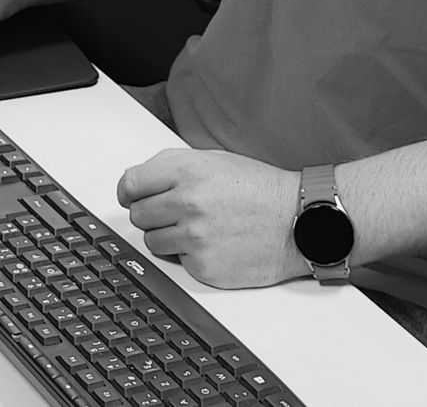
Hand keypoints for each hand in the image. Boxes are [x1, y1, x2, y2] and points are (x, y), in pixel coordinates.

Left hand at [116, 148, 300, 288]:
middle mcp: (187, 202)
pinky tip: (214, 243)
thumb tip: (137, 180)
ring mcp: (194, 237)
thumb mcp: (215, 160)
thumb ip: (173, 166)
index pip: (130, 184)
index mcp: (186, 171)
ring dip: (169, 237)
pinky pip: (178, 262)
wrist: (297, 220)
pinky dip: (191, 256)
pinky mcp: (204, 266)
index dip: (129, 192)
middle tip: (175, 213)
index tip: (132, 197)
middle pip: (138, 215)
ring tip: (198, 228)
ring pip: (153, 243)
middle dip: (152, 214)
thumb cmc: (260, 189)